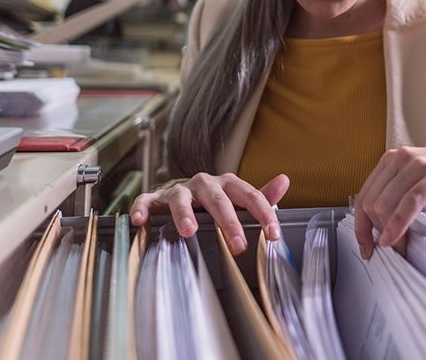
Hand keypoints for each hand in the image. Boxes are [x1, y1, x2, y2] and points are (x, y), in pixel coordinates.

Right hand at [129, 172, 289, 255]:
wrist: (183, 193)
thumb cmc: (215, 201)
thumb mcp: (239, 199)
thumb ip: (262, 195)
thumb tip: (284, 181)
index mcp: (227, 184)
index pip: (249, 195)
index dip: (263, 214)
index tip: (273, 234)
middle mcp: (204, 184)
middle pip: (217, 200)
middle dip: (228, 222)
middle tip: (238, 245)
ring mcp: (179, 190)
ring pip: (181, 198)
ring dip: (184, 213)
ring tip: (188, 232)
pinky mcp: (157, 198)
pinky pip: (147, 200)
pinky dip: (142, 208)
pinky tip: (141, 221)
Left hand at [354, 145, 425, 258]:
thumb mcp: (421, 183)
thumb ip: (400, 196)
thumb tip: (380, 227)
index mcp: (393, 159)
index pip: (364, 196)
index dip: (361, 226)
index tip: (366, 248)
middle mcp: (402, 157)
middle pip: (371, 203)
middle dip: (375, 232)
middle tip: (390, 251)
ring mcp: (420, 163)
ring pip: (387, 203)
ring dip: (389, 232)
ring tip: (400, 249)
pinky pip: (410, 202)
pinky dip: (399, 223)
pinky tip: (396, 240)